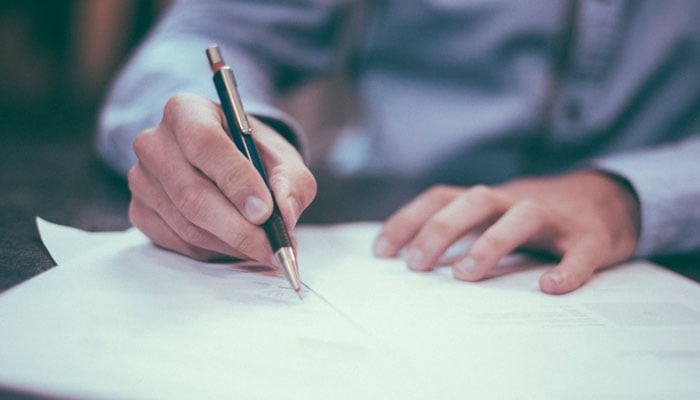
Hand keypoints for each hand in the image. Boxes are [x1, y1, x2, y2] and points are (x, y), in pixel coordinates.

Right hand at [128, 93, 315, 262]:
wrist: (227, 163)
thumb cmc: (253, 155)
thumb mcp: (282, 158)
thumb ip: (291, 181)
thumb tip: (285, 214)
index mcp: (186, 111)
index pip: (204, 143)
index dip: (236, 180)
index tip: (265, 211)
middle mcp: (154, 142)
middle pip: (192, 194)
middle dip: (239, 228)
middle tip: (273, 247)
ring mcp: (141, 179)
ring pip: (187, 224)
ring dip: (232, 244)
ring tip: (265, 249)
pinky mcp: (140, 211)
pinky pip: (179, 242)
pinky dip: (214, 251)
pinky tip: (238, 246)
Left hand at [373, 172, 639, 293]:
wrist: (608, 201)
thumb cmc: (535, 218)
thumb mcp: (492, 216)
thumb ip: (459, 229)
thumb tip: (408, 259)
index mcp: (488, 200)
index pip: (440, 198)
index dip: (408, 220)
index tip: (381, 252)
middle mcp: (516, 201)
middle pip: (475, 201)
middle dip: (441, 229)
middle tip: (416, 264)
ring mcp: (555, 218)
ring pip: (523, 216)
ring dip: (491, 242)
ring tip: (464, 275)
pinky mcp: (591, 238)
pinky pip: (581, 251)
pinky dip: (568, 269)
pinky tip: (551, 287)